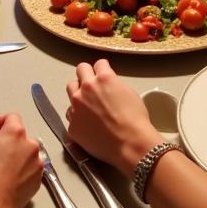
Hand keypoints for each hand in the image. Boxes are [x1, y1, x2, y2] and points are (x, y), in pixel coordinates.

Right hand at [0, 112, 41, 207]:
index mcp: (15, 133)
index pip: (12, 117)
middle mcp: (31, 145)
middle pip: (20, 136)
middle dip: (8, 141)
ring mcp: (37, 164)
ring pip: (27, 154)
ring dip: (16, 156)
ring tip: (1, 169)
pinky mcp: (38, 181)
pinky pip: (30, 170)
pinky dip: (22, 171)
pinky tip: (8, 180)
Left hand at [66, 59, 162, 174]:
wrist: (130, 144)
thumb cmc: (135, 120)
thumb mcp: (128, 92)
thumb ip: (113, 84)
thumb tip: (107, 86)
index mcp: (103, 78)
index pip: (98, 64)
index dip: (103, 70)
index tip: (104, 74)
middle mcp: (86, 88)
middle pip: (80, 70)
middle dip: (87, 75)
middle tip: (93, 84)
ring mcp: (76, 107)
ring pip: (71, 90)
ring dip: (79, 93)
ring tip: (88, 104)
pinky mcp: (72, 125)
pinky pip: (71, 114)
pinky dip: (78, 116)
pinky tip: (88, 124)